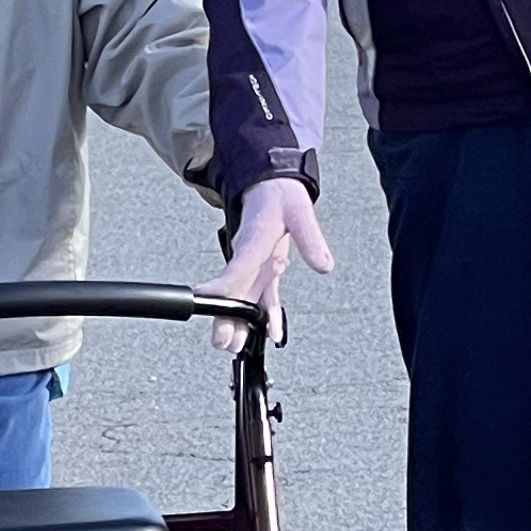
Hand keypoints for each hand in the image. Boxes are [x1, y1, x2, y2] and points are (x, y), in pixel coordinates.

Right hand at [203, 176, 332, 350]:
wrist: (272, 185)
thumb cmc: (281, 195)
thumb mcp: (301, 211)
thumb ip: (310, 239)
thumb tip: (324, 265)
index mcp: (253, 240)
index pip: (236, 268)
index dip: (223, 288)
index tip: (206, 299)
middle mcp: (247, 257)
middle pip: (233, 291)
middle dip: (226, 317)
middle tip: (223, 340)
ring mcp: (252, 265)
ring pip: (242, 298)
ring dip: (238, 322)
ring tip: (235, 346)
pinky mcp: (261, 269)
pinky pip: (262, 296)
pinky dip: (266, 315)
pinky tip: (272, 334)